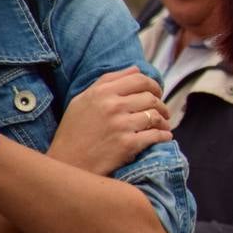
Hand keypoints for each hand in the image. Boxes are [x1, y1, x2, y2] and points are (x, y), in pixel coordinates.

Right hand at [47, 66, 171, 175]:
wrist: (67, 163)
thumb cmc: (74, 130)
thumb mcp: (83, 100)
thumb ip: (108, 80)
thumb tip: (137, 68)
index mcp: (102, 92)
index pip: (140, 80)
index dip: (154, 85)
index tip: (157, 93)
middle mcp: (112, 106)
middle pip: (151, 98)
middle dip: (161, 104)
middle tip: (163, 111)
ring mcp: (121, 125)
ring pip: (156, 116)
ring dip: (164, 121)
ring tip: (163, 125)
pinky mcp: (128, 144)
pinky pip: (156, 135)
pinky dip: (164, 135)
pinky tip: (165, 136)